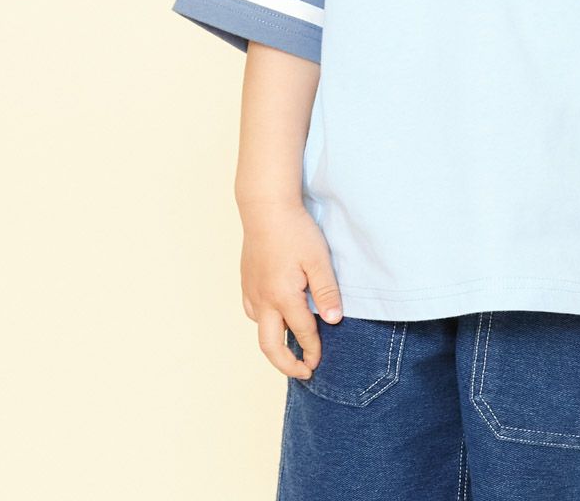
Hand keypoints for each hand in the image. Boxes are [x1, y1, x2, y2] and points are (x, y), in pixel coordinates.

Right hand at [238, 201, 343, 379]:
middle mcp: (263, 299)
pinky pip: (253, 312)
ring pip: (260, 328)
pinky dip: (265, 323)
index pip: (301, 333)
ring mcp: (252, 291)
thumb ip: (326, 292)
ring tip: (292, 346)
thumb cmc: (295, 231)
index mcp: (283, 297)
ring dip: (274, 343)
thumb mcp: (319, 260)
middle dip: (285, 365)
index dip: (313, 350)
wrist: (266, 207)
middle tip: (302, 372)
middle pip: (269, 346)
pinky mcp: (247, 281)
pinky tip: (276, 317)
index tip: (319, 362)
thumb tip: (333, 321)